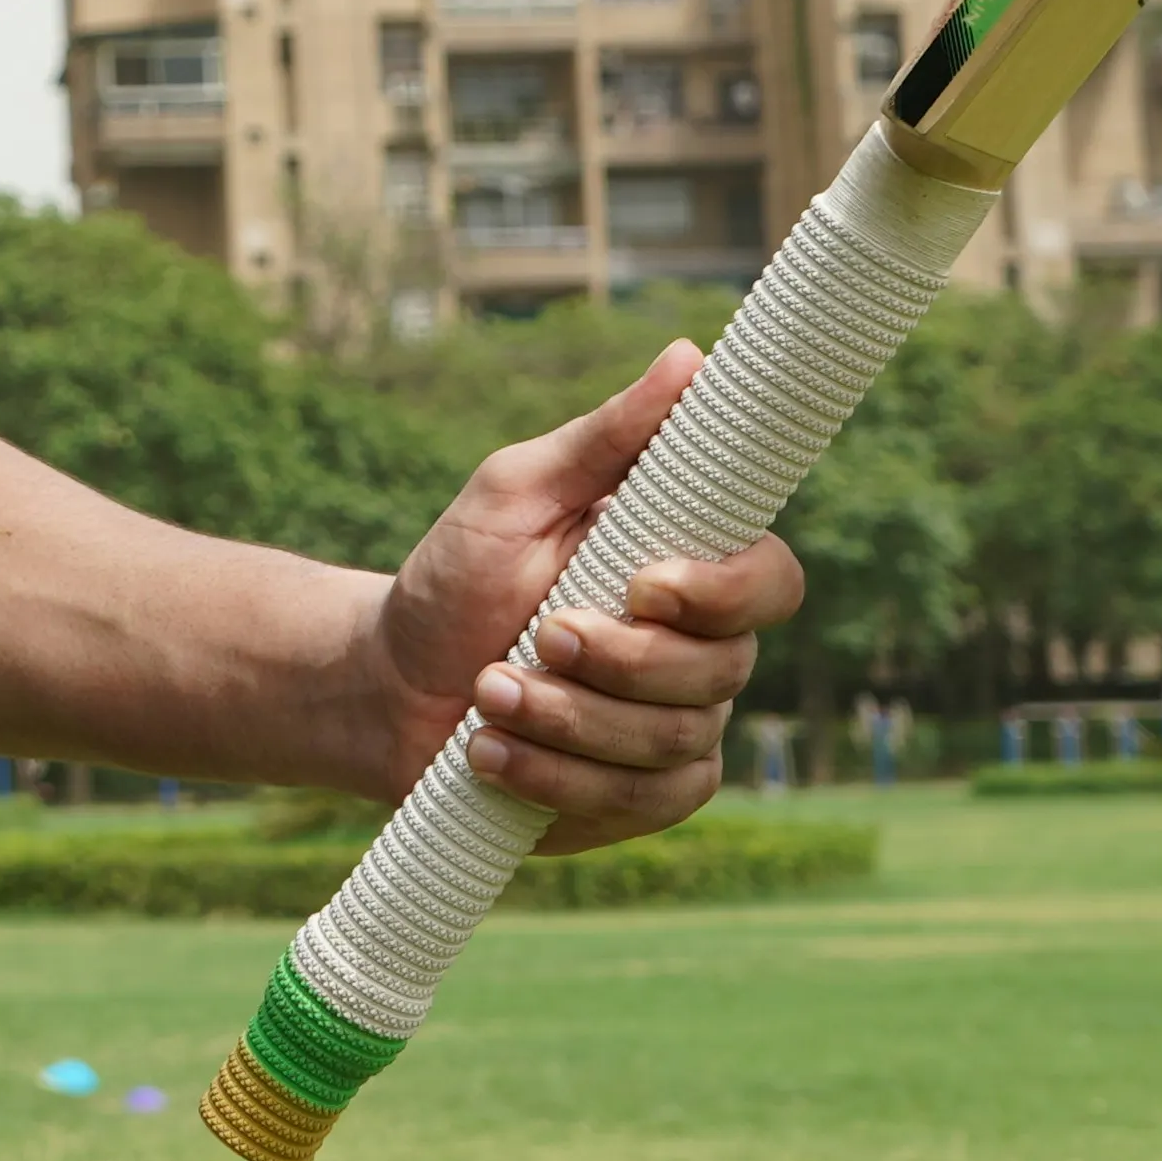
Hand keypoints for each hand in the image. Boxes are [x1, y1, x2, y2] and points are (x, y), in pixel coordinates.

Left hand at [362, 345, 803, 851]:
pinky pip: (642, 802)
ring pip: (673, 741)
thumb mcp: (515, 494)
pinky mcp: (645, 796)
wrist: (390, 688)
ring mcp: (679, 730)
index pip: (771, 581)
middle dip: (618, 660)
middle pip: (721, 670)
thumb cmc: (455, 579)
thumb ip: (606, 437)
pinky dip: (559, 777)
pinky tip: (493, 754)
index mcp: (687, 567)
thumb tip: (690, 358)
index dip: (725, 591)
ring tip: (487, 694)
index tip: (644, 581)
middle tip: (538, 636)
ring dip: (568, 718)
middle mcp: (703, 652)